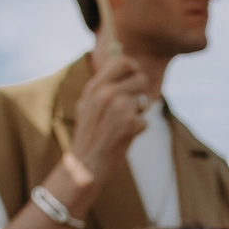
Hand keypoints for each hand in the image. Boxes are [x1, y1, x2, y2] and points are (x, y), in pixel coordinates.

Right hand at [68, 51, 152, 177]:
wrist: (84, 166)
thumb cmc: (88, 136)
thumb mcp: (87, 105)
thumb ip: (102, 87)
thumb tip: (124, 68)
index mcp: (94, 87)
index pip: (123, 62)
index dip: (134, 69)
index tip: (134, 78)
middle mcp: (105, 93)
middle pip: (141, 79)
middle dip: (141, 94)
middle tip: (131, 107)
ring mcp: (118, 107)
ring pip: (144, 100)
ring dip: (138, 113)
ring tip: (122, 124)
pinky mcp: (129, 123)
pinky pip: (144, 120)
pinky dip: (138, 130)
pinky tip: (123, 137)